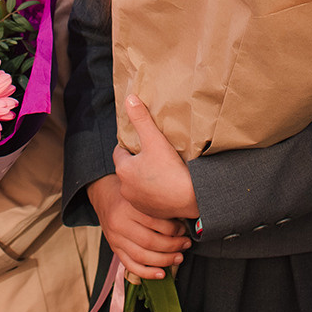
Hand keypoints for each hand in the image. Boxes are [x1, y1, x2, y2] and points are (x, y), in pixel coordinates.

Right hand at [88, 174, 189, 281]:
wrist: (103, 194)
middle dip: (172, 246)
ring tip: (178, 257)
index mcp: (127, 207)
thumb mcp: (140, 192)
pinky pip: (130, 265)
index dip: (173, 229)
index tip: (184, 230)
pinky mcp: (114, 249)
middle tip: (185, 244)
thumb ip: (156, 204)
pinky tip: (161, 273)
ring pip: (141, 256)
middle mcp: (119, 224)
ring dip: (164, 260)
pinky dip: (147, 273)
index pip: (154, 222)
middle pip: (149, 241)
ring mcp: (115, 239)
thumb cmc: (128, 193)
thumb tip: (183, 219)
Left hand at [113, 95, 198, 221]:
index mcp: (123, 169)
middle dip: (137, 162)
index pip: (119, 152)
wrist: (191, 198)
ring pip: (137, 185)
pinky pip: (148, 199)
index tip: (141, 142)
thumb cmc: (171, 169)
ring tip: (160, 170)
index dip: (129, 145)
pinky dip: (153, 193)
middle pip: (128, 169)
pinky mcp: (150, 212)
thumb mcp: (155, 139)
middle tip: (152, 154)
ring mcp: (137, 202)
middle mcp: (125, 188)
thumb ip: (141, 119)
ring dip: (144, 178)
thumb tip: (129, 98)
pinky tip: (166, 186)